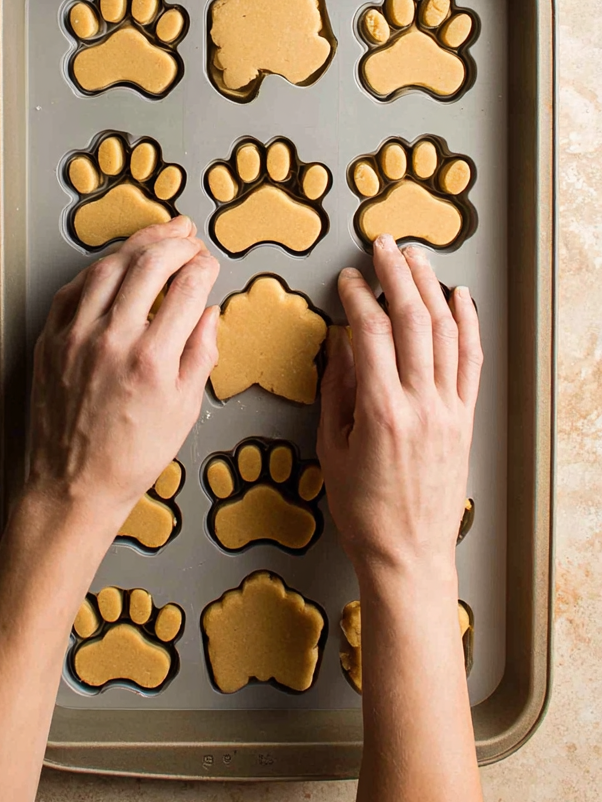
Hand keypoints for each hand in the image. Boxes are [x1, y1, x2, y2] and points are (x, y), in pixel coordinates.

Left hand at [26, 216, 219, 531]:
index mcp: (153, 359)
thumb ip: (201, 353)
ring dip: (136, 244)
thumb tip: (208, 311)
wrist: (73, 486)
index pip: (188, 287)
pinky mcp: (50, 341)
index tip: (209, 263)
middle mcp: (113, 340)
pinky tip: (114, 264)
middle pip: (150, 264)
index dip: (204, 265)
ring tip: (156, 236)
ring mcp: (76, 337)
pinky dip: (97, 269)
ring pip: (108, 267)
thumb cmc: (131, 457)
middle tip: (188, 237)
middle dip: (175, 242)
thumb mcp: (184, 409)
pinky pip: (73, 289)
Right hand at [318, 235, 482, 586]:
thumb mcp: (331, 449)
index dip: (358, 296)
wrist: (408, 555)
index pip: (371, 333)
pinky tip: (460, 298)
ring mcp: (449, 411)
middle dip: (396, 275)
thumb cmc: (364, 511)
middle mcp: (421, 405)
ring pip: (446, 332)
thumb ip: (337, 390)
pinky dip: (468, 324)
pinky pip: (471, 361)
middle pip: (413, 320)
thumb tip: (342, 344)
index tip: (347, 279)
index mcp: (382, 413)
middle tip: (382, 246)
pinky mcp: (465, 419)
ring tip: (416, 258)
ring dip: (430, 288)